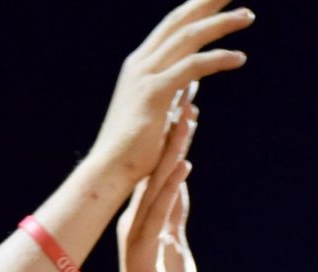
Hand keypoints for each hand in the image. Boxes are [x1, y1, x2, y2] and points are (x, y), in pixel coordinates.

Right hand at [89, 0, 251, 188]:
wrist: (111, 168)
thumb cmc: (134, 148)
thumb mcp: (157, 112)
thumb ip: (174, 93)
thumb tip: (192, 88)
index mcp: (139, 66)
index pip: (171, 26)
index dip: (196, 8)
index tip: (218, 0)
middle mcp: (139, 64)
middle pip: (179, 21)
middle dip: (208, 2)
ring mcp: (144, 77)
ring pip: (188, 38)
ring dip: (220, 24)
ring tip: (247, 16)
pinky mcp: (154, 93)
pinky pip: (193, 67)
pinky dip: (218, 59)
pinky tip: (239, 58)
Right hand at [115, 104, 197, 271]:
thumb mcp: (175, 246)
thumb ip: (175, 216)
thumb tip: (180, 185)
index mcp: (142, 222)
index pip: (157, 174)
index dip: (170, 142)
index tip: (183, 109)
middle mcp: (135, 224)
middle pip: (154, 172)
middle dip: (170, 136)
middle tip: (181, 99)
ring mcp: (136, 239)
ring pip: (155, 188)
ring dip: (171, 154)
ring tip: (184, 122)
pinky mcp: (142, 255)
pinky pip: (158, 218)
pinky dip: (170, 192)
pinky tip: (183, 169)